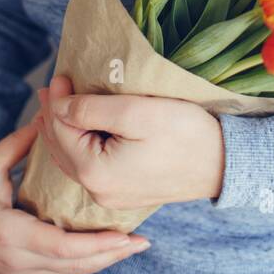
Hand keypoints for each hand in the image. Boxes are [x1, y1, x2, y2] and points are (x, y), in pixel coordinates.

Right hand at [0, 118, 150, 273]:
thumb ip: (20, 143)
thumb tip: (50, 114)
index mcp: (8, 234)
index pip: (61, 245)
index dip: (97, 244)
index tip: (126, 236)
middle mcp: (15, 262)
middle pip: (72, 265)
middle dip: (109, 255)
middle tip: (141, 243)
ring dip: (100, 263)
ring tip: (130, 247)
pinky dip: (82, 265)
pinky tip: (103, 254)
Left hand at [37, 75, 225, 211]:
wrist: (224, 163)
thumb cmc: (184, 133)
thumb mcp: (136, 111)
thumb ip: (91, 109)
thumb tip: (59, 105)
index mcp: (95, 173)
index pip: (61, 132)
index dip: (55, 102)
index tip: (58, 76)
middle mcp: (98, 192)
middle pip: (62, 150)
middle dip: (54, 118)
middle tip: (48, 90)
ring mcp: (113, 197)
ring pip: (74, 161)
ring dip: (65, 132)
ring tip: (59, 108)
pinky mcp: (126, 193)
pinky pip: (91, 168)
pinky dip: (80, 146)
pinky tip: (83, 132)